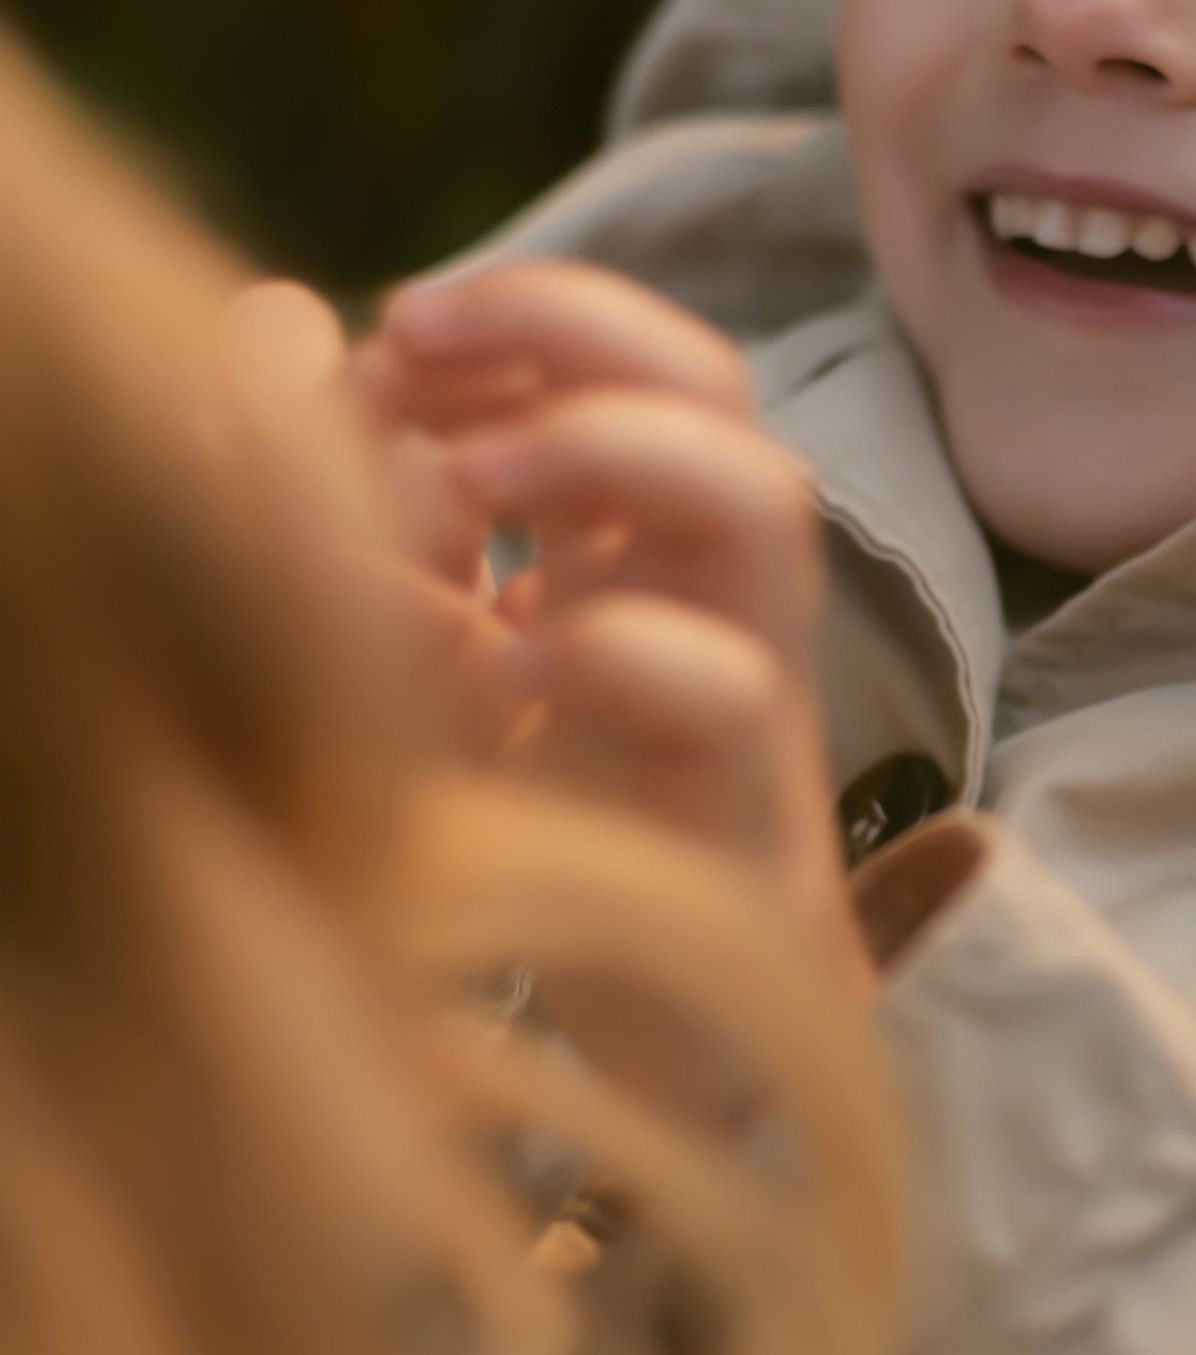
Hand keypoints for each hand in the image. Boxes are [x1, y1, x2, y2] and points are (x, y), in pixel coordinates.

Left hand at [352, 261, 867, 992]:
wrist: (657, 1043)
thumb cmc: (541, 843)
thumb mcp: (421, 659)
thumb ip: (358, 514)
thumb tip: (275, 329)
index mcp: (644, 546)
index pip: (630, 356)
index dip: (522, 312)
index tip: (389, 331)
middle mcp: (710, 596)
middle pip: (713, 382)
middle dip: (570, 323)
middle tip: (414, 338)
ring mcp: (745, 691)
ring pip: (762, 500)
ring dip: (610, 447)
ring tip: (474, 472)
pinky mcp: (742, 810)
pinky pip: (732, 692)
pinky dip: (612, 653)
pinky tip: (508, 675)